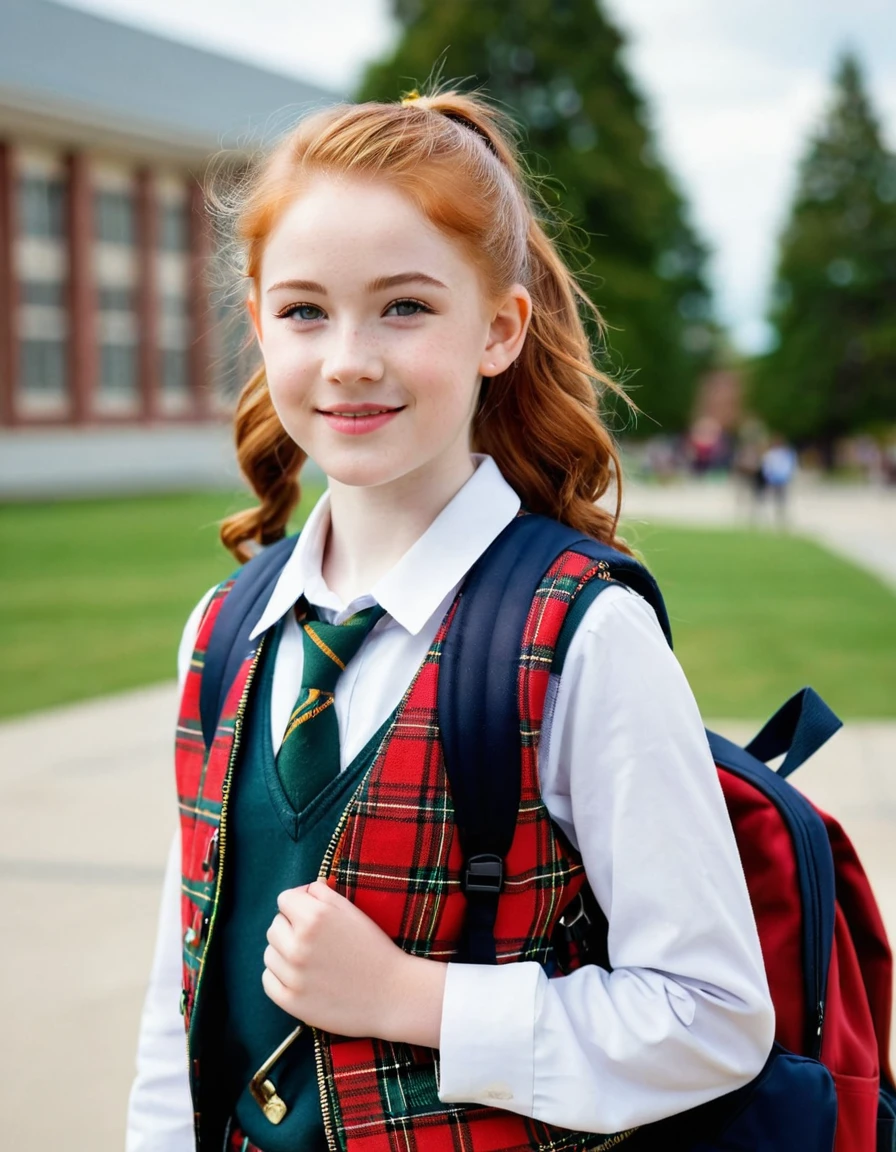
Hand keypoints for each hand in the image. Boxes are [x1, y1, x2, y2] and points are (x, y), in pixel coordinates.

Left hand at [262, 880, 446, 1045]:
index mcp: (314, 917)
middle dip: (290, 928)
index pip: (284, 899)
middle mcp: (298, 944)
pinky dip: (280, 977)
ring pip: (269, 952)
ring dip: (284, 952)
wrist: (393, 995)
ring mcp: (293, 975)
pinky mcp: (291, 1001)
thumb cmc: (375, 950)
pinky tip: (301, 977)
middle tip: (315, 940)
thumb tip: (303, 891)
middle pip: (274, 925)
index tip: (311, 914)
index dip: (298, 904)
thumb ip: (323, 894)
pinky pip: (268, 980)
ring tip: (310, 960)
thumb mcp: (353, 911)